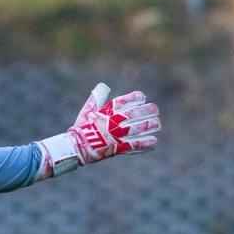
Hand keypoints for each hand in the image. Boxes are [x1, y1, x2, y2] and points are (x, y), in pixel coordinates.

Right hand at [37, 83, 160, 178]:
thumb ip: (96, 99)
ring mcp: (117, 135)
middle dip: (147, 111)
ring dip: (149, 125)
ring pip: (138, 128)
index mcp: (106, 112)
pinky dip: (145, 143)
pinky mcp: (118, 147)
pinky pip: (135, 145)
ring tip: (157, 124)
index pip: (123, 101)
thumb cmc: (81, 129)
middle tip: (154, 109)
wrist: (76, 147)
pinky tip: (154, 141)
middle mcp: (113, 122)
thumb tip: (103, 86)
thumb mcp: (87, 111)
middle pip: (134, 114)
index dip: (134, 98)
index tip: (142, 96)